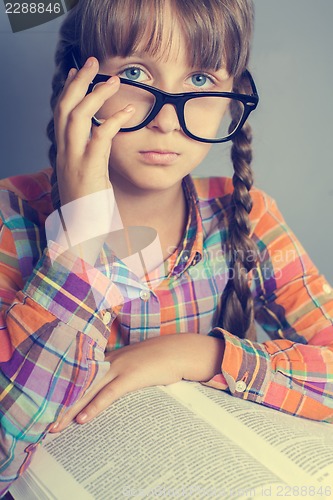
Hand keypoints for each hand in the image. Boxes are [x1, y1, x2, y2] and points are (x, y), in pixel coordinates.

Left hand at [51, 334, 223, 431]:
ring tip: (56, 426)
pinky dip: (95, 407)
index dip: (66, 392)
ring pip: (88, 390)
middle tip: (45, 422)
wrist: (179, 350)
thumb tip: (112, 388)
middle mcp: (109, 362)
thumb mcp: (137, 364)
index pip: (81, 376)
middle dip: (62, 404)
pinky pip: (108, 394)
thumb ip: (122, 373)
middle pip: (79, 384)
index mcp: (109, 359)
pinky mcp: (131, 376)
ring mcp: (119, 368)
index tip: (52, 406)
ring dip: (71, 409)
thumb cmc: (160, 358)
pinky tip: (83, 419)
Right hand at [54, 56, 134, 205]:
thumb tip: (102, 143)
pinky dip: (114, 121)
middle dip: (79, 82)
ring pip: (77, 117)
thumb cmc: (88, 208)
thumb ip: (92, 157)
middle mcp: (65, 153)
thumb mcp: (89, 178)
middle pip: (65, 107)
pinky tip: (128, 111)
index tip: (78, 72)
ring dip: (94, 94)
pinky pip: (100, 138)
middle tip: (93, 62)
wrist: (81, 234)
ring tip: (113, 80)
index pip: (61, 114)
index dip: (69, 90)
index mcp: (65, 153)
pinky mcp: (88, 171)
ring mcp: (74, 161)